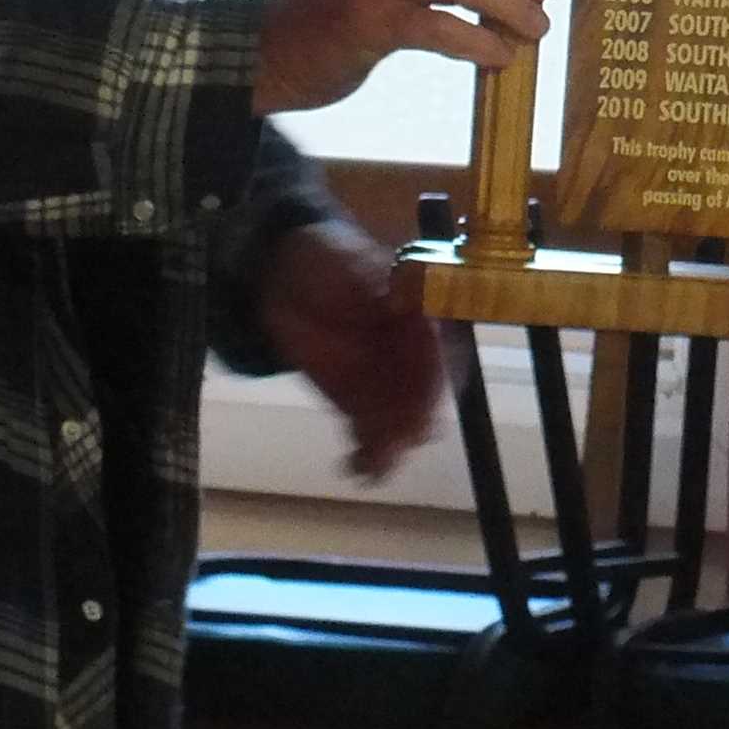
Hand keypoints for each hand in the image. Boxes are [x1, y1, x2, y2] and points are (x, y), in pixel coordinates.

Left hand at [257, 218, 446, 478]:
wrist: (286, 277)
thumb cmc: (329, 260)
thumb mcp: (353, 264)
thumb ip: (378, 290)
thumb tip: (407, 306)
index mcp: (426, 316)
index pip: (442, 351)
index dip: (435, 376)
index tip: (424, 397)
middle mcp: (415, 356)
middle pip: (426, 395)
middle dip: (414, 418)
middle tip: (396, 436)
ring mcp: (389, 382)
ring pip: (402, 422)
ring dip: (392, 444)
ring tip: (372, 461)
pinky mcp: (360, 403)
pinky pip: (371, 434)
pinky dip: (369, 454)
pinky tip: (357, 467)